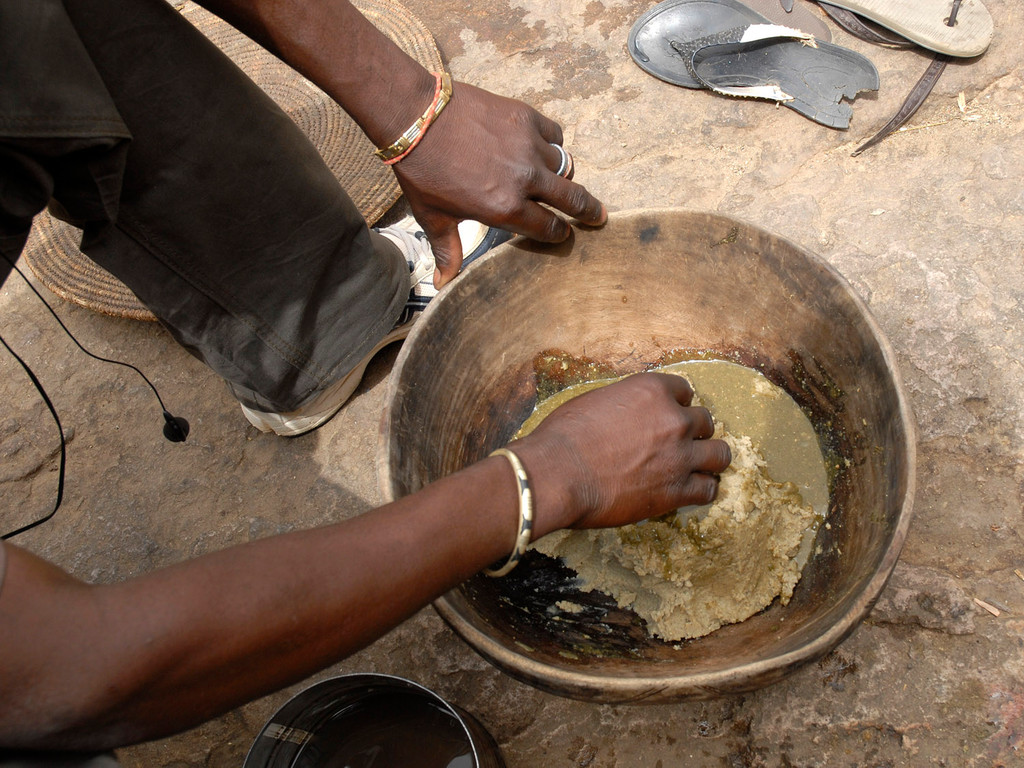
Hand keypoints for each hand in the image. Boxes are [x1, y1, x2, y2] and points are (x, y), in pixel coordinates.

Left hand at [390, 81, 607, 286]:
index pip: (548, 228)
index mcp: (505, 209)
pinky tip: (540, 148)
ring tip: (559, 179)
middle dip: (589, 211)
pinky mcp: (526, 117)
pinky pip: (554, 134)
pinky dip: (551, 143)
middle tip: (600, 216)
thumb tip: (442, 283)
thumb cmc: (422, 170)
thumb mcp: (434, 216)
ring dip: (562, 175)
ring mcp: (529, 146)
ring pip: (564, 165)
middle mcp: (525, 179)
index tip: (563, 234)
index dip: (557, 234)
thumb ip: (448, 250)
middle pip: (573, 199)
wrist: (415, 115)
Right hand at [510, 373, 731, 537]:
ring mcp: (680, 456)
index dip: (677, 405)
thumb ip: (623, 404)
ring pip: (720, 453)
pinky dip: (703, 489)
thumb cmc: (564, 436)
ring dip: (709, 458)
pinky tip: (692, 490)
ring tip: (698, 466)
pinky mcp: (677, 491)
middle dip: (693, 431)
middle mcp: (674, 419)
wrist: (557, 473)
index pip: (684, 391)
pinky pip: (708, 489)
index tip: (668, 416)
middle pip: (705, 421)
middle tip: (678, 444)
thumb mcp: (595, 401)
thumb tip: (626, 415)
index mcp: (652, 390)